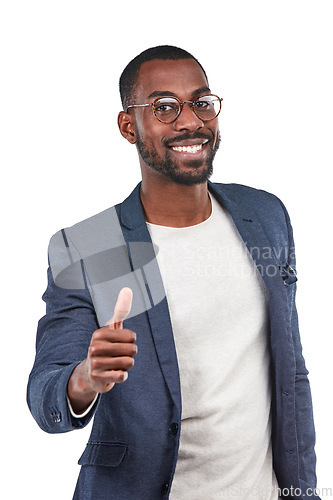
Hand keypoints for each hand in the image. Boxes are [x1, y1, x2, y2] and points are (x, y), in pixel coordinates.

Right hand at [67, 287, 136, 412]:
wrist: (90, 373)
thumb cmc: (106, 347)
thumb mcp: (112, 328)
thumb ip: (121, 309)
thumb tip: (128, 288)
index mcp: (99, 333)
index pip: (132, 337)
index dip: (130, 342)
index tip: (119, 344)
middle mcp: (94, 347)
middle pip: (132, 350)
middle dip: (129, 355)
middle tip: (117, 356)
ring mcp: (95, 363)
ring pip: (128, 363)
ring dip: (126, 366)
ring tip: (115, 365)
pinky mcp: (97, 378)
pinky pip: (122, 376)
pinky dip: (122, 376)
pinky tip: (113, 374)